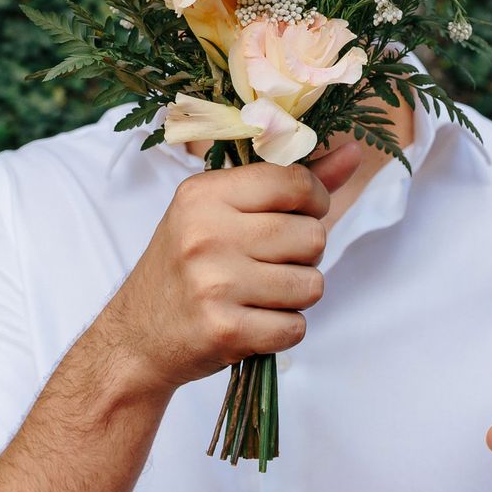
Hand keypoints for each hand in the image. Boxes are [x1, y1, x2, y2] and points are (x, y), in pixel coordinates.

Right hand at [94, 141, 362, 395]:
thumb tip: (354, 153)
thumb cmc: (186, 269)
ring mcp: (214, 283)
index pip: (295, 182)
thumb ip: (289, 184)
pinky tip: (252, 323)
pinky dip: (283, 330)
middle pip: (312, 236)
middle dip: (304, 255)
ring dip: (296, 296)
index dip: (314, 201)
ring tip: (260, 295)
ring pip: (311, 285)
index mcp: (204, 194)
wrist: (136, 338)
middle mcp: (206, 234)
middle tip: (269, 265)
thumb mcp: (220, 213)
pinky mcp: (224, 330)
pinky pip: (295, 328)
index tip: (300, 215)